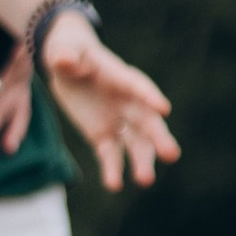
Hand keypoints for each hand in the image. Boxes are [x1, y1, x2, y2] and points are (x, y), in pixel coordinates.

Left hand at [38, 17, 179, 190]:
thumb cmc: (71, 52)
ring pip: (134, 144)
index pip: (137, 86)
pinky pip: (110, 155)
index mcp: (121, 77)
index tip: (164, 108)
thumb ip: (66, 56)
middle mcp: (127, 102)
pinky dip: (112, 169)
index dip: (150, 96)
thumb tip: (64, 61)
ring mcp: (118, 121)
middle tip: (171, 154)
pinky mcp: (103, 136)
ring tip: (145, 180)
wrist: (67, 65)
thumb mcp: (65, 50)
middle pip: (146, 122)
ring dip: (141, 161)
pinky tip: (114, 185)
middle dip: (158, 138)